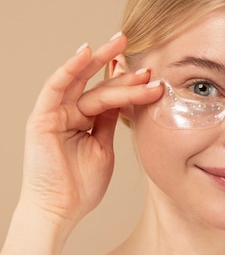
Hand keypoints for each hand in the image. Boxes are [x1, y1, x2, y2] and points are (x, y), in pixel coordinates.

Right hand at [20, 33, 162, 227]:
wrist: (60, 211)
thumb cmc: (81, 186)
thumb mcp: (103, 148)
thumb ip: (108, 122)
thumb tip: (125, 101)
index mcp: (84, 120)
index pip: (109, 95)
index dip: (130, 85)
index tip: (152, 76)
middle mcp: (69, 112)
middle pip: (96, 83)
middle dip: (117, 64)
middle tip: (137, 48)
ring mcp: (55, 113)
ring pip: (81, 81)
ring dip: (99, 60)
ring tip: (119, 43)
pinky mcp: (43, 117)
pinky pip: (56, 87)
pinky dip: (70, 69)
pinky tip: (86, 53)